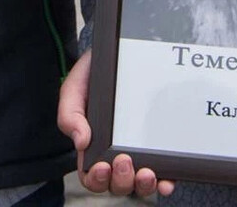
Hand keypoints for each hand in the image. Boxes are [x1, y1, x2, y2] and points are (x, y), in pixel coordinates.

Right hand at [58, 51, 173, 196]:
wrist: (116, 51)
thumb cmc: (92, 75)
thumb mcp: (74, 90)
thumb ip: (70, 115)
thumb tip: (81, 142)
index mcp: (92, 145)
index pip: (92, 175)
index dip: (96, 179)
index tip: (102, 166)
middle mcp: (115, 153)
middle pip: (117, 185)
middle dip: (121, 181)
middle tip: (124, 160)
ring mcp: (138, 150)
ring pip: (139, 184)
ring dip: (142, 186)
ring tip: (146, 172)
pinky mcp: (157, 145)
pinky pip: (163, 171)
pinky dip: (164, 181)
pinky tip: (166, 180)